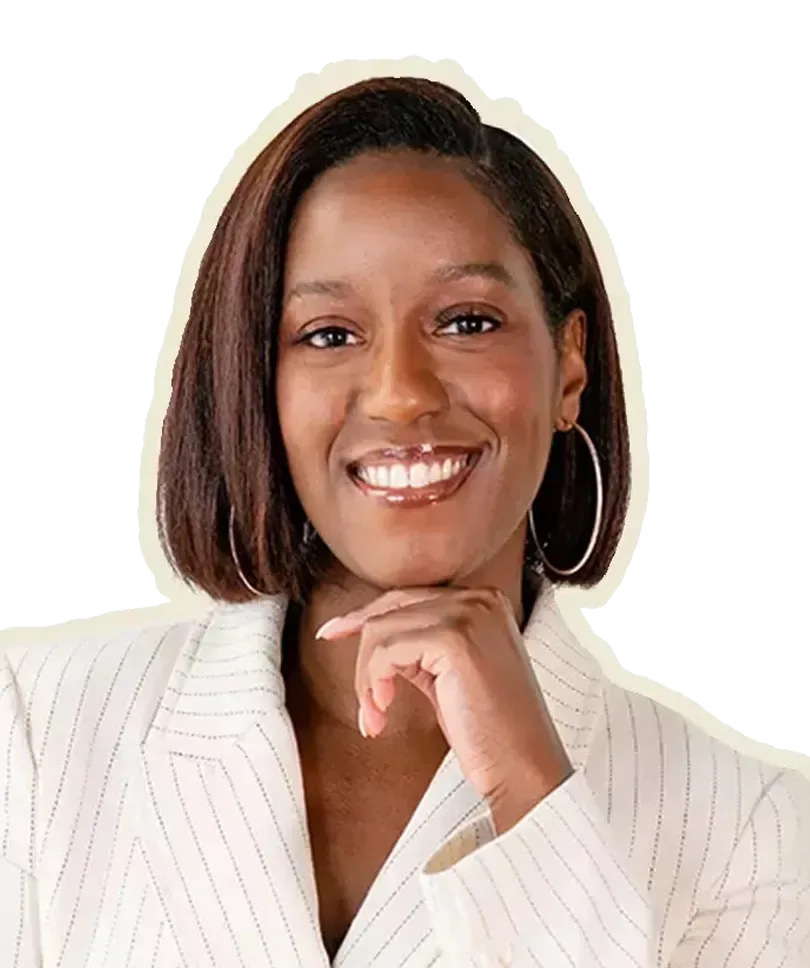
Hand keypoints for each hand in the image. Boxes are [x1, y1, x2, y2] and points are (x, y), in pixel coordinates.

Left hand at [316, 586, 572, 826]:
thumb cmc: (489, 732)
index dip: (367, 617)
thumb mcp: (449, 674)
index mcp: (484, 602)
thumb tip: (368, 631)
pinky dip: (373, 682)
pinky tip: (383, 712)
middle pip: (392, 607)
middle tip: (355, 692)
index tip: (335, 632)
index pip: (408, 597)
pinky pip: (385, 650)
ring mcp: (468, 614)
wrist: (523, 768)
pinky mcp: (453, 639)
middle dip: (361, 649)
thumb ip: (420, 646)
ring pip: (381, 630)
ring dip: (366, 678)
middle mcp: (479, 599)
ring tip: (376, 715)